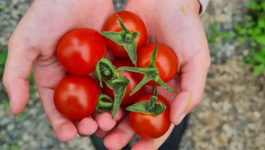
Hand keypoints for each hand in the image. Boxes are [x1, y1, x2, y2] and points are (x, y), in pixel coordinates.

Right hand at [2, 0, 113, 141]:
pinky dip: (121, 94)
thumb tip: (15, 110)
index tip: (67, 135)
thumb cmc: (48, 13)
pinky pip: (118, 80)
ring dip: (106, 113)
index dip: (60, 123)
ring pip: (102, 98)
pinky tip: (125, 104)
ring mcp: (95, 70)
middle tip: (94, 129)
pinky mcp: (113, 60)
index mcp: (54, 77)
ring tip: (111, 121)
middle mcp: (75, 77)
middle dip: (87, 122)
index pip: (56, 107)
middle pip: (82, 107)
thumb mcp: (25, 42)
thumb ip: (16, 75)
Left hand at [94, 0, 210, 148]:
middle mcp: (147, 86)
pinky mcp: (116, 60)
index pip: (160, 120)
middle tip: (110, 143)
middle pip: (134, 115)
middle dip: (123, 132)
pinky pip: (106, 79)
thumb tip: (177, 120)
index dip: (152, 139)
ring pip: (117, 101)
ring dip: (107, 117)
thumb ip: (192, 90)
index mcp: (167, 90)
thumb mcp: (198, 59)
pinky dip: (99, 92)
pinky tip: (90, 104)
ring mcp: (130, 74)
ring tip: (97, 129)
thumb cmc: (187, 28)